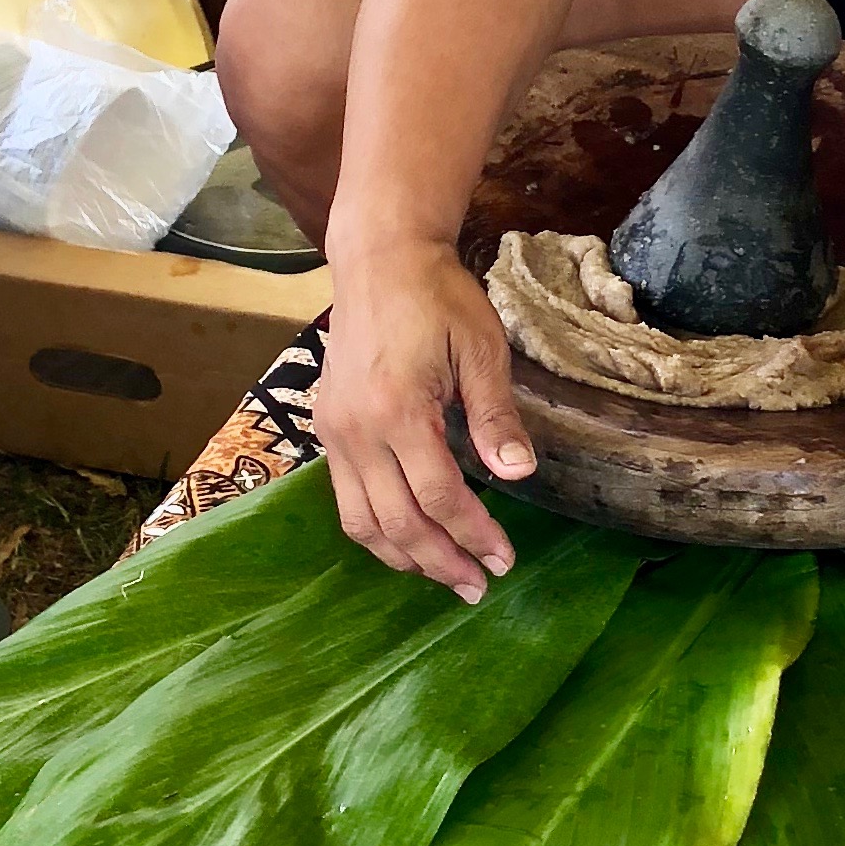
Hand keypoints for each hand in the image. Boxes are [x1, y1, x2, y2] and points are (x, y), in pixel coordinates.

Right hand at [309, 241, 539, 597]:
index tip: (504, 559)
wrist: (379, 259)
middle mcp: (356, 430)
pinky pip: (345, 498)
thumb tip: (518, 474)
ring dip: (403, 556)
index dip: (475, 534)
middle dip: (441, 561)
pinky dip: (375, 529)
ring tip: (444, 574)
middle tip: (478, 586)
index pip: (439, 496)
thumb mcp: (480, 349)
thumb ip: (495, 416)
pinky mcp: (326, 426)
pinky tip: (406, 539)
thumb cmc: (437, 297)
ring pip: (361, 522)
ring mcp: (334, 431)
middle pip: (397, 522)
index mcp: (398, 411)